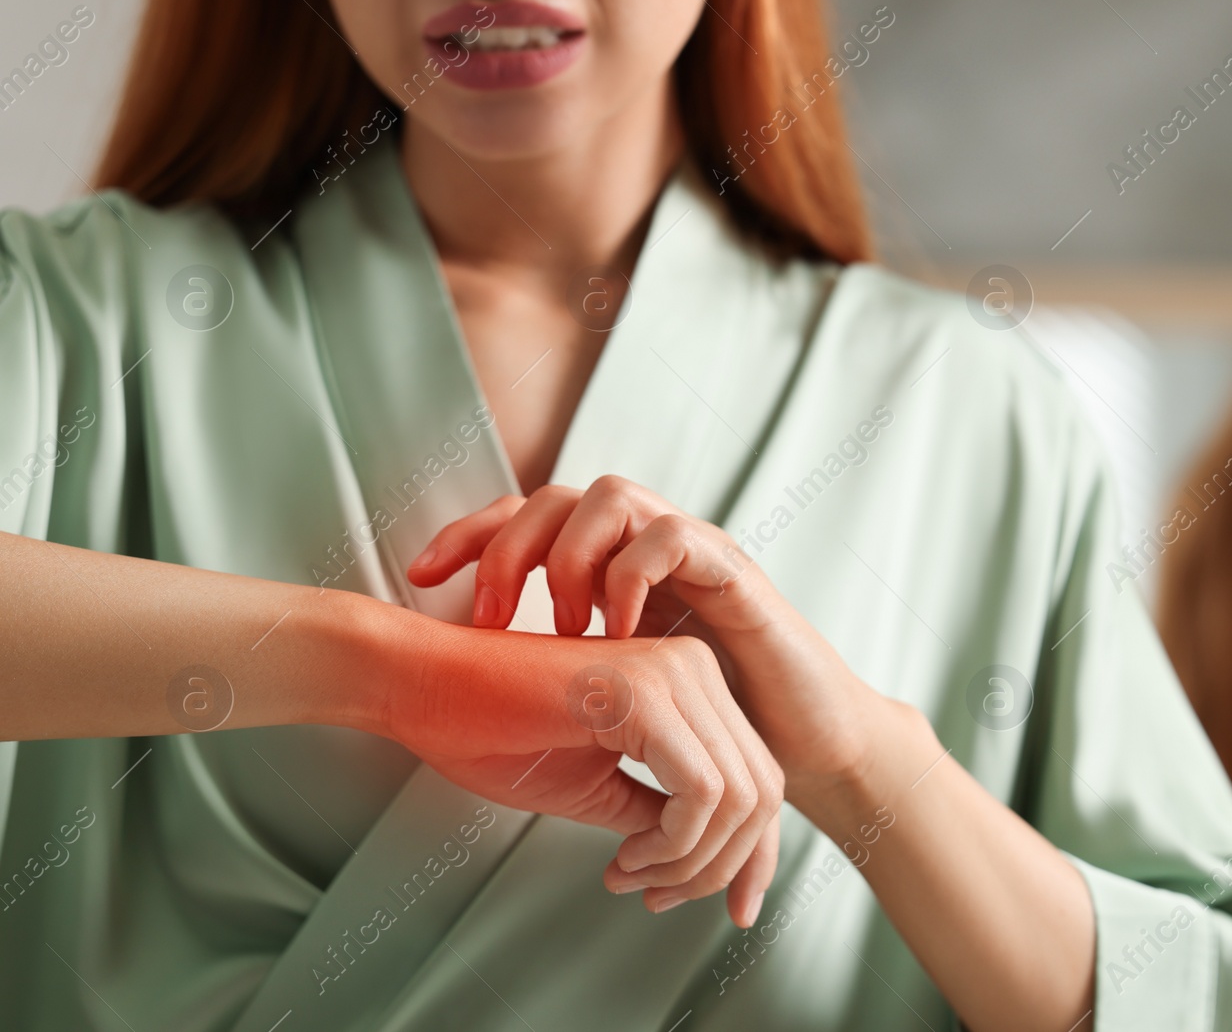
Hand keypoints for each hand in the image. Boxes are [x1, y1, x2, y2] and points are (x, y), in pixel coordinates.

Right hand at [384, 620, 782, 926]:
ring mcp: (676, 674)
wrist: (422, 685)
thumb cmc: (489, 726)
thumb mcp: (598, 786)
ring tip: (632, 873)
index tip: (714, 899)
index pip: (756, 776)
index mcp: (689, 682)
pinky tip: (626, 856)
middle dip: (719, 867)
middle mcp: (695, 667)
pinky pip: (701, 793)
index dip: (747, 854)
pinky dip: (672, 846)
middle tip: (657, 894)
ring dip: (690, 862)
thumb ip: (657, 813)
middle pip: (761, 791)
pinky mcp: (646, 694)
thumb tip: (697, 858)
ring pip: (740, 797)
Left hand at [407, 477, 888, 814]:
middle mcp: (648, 549)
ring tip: (561, 625)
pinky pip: (672, 536)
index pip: (530, 520)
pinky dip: (631, 577)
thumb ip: (560, 680)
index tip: (417, 577)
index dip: (470, 536)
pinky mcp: (734, 572)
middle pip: (558, 496)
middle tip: (487, 617)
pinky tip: (616, 634)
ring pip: (611, 495)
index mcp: (613, 571)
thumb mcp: (618, 699)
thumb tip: (463, 689)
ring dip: (570, 555)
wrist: (806, 745)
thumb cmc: (715, 728)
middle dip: (506, 546)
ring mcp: (693, 553)